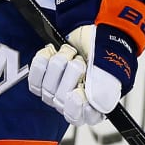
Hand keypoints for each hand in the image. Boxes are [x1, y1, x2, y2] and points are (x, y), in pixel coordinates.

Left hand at [28, 0, 144, 126]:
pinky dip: (43, 63)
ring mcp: (58, 89)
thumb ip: (103, 91)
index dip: (75, 106)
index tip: (78, 91)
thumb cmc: (106, 49)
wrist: (96, 26)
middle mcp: (75, 101)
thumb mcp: (110, 70)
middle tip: (81, 62)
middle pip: (60, 100)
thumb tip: (92, 104)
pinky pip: (34, 79)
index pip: (78, 118)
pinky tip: (53, 54)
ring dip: (60, 64)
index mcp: (94, 106)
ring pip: (47, 89)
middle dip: (70, 75)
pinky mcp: (44, 77)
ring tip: (72, 54)